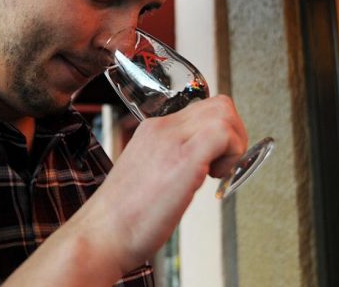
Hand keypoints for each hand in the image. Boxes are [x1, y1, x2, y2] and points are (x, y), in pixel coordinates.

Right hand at [91, 94, 247, 269]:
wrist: (103, 234)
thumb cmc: (124, 217)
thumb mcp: (148, 175)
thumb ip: (171, 161)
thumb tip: (201, 165)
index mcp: (153, 130)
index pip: (202, 109)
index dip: (221, 132)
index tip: (216, 161)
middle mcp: (162, 128)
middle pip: (218, 104)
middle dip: (235, 134)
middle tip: (224, 165)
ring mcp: (171, 140)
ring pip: (224, 112)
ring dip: (235, 143)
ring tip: (218, 173)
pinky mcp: (183, 159)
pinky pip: (223, 134)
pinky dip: (233, 154)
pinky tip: (215, 178)